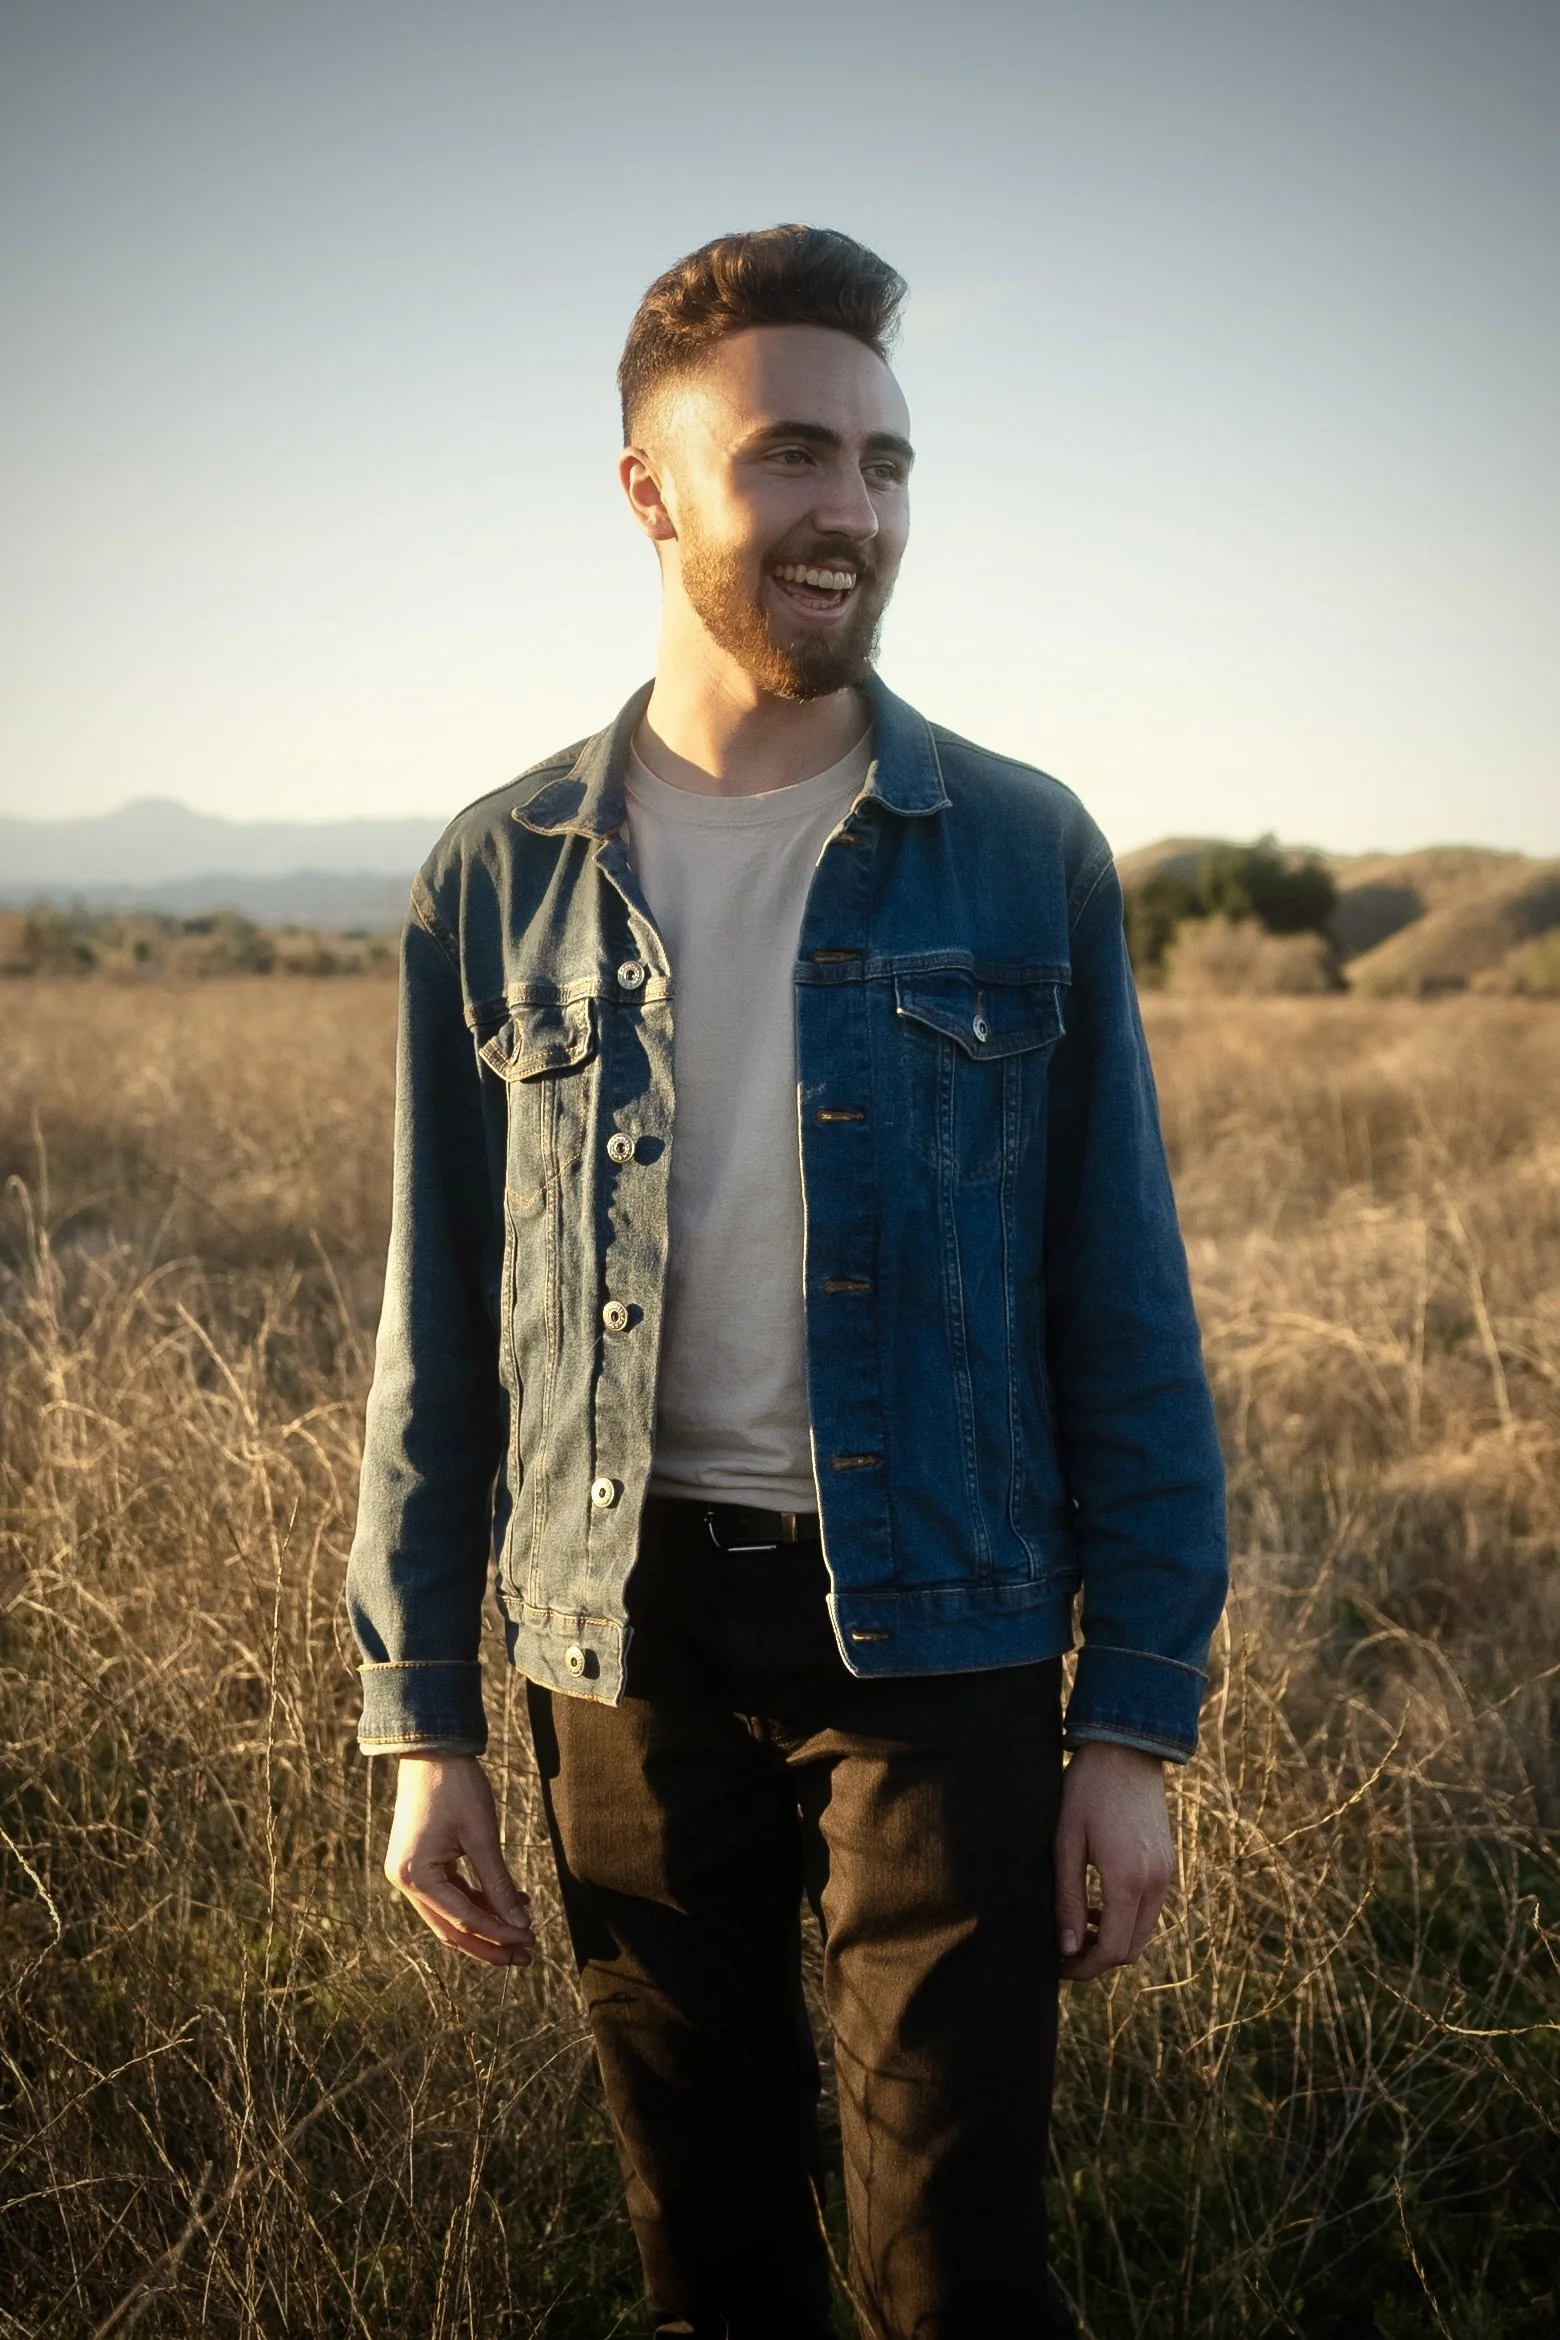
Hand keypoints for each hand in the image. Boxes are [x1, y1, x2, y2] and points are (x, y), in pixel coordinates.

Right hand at [384, 1754, 535, 1967]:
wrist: (432, 1748)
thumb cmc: (456, 1785)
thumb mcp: (482, 1836)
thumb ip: (499, 1884)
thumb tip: (520, 1925)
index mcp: (414, 1877)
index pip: (463, 1921)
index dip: (499, 1935)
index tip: (531, 1941)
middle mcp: (405, 1882)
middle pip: (452, 1929)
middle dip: (491, 1944)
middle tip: (527, 1957)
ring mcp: (410, 1874)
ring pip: (451, 1916)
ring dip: (486, 1925)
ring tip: (524, 1935)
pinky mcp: (420, 1864)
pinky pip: (450, 1895)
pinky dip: (478, 1903)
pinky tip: (511, 1904)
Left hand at [1055, 1741, 1173, 1983]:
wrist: (1125, 1750)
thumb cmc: (1086, 1791)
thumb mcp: (1066, 1843)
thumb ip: (1068, 1899)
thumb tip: (1068, 1949)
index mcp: (1128, 1879)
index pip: (1113, 1949)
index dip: (1085, 1967)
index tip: (1059, 1966)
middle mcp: (1156, 1882)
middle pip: (1132, 1948)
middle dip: (1099, 1958)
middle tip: (1065, 1951)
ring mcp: (1167, 1873)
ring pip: (1144, 1931)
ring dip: (1114, 1939)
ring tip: (1079, 1927)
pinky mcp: (1168, 1863)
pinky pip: (1151, 1909)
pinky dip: (1128, 1919)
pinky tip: (1100, 1904)